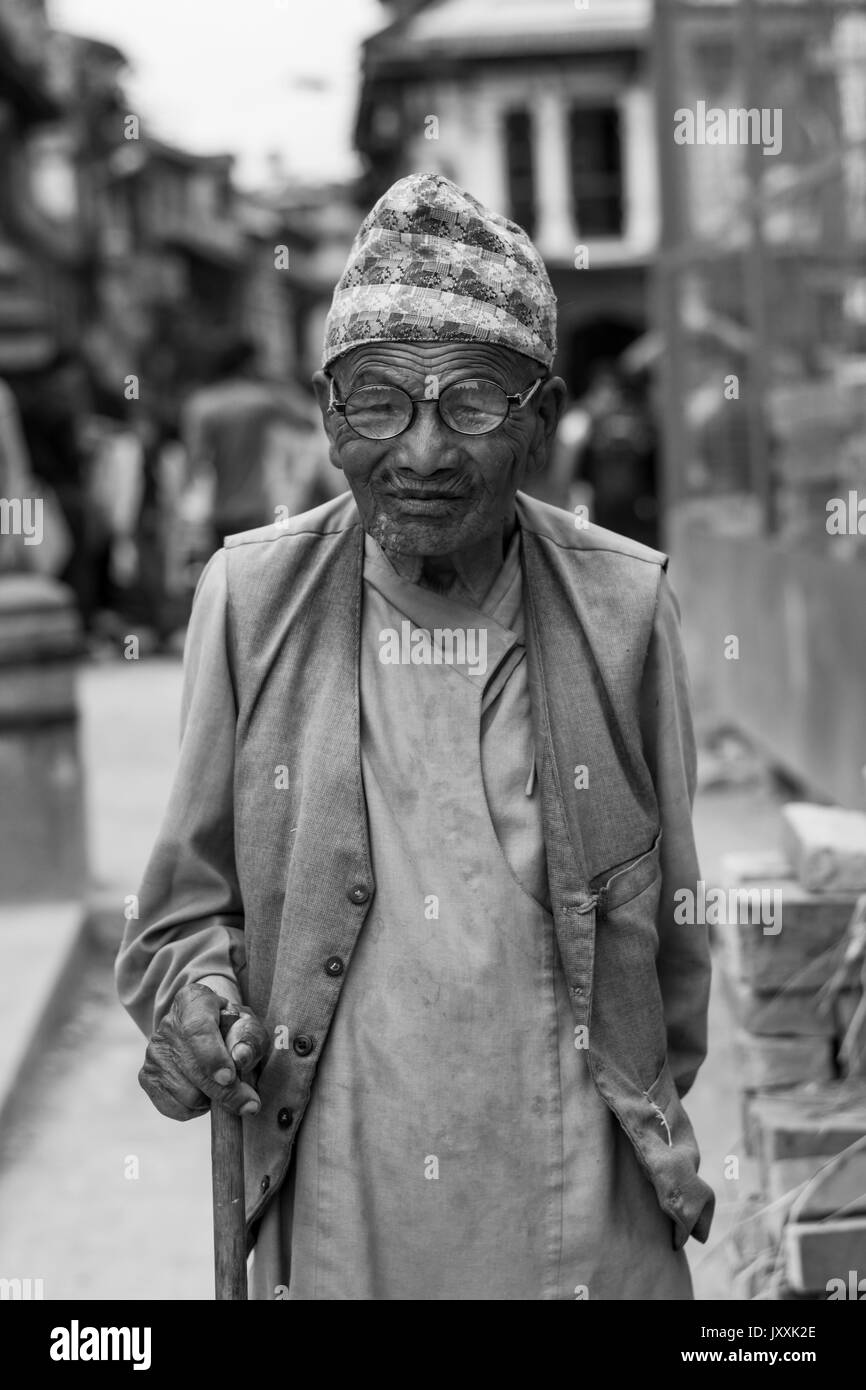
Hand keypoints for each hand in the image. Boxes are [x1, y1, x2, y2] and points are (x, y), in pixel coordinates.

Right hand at [138, 982, 269, 1121]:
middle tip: (250, 1104)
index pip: (198, 1030)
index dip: (213, 1057)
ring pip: (188, 1095)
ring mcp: (153, 1053)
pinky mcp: (146, 1077)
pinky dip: (196, 1110)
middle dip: (226, 1092)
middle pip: (194, 1070)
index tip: (229, 1078)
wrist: (205, 1030)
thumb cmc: (231, 1028)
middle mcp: (167, 1026)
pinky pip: (175, 1109)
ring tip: (220, 1084)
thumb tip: (241, 1058)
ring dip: (212, 1099)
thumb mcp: (248, 1025)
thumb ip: (250, 1038)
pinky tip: (204, 1091)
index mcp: (193, 1002)